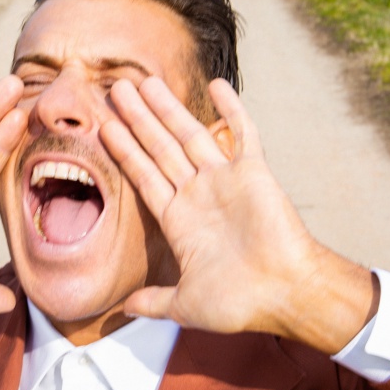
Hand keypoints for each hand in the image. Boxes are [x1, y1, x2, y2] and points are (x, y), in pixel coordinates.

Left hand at [100, 77, 374, 352]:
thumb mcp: (185, 304)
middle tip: (115, 88)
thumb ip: (154, 300)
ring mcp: (225, 181)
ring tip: (144, 81)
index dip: (123, 151)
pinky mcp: (254, 173)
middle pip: (160, 148)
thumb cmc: (240, 303)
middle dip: (137, 119)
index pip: (143, 176)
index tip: (103, 126)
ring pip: (190, 135)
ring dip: (167, 108)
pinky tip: (216, 83)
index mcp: (179, 220)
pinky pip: (242, 133)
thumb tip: (123, 309)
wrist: (286, 293)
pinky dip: (231, 108)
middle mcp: (198, 194)